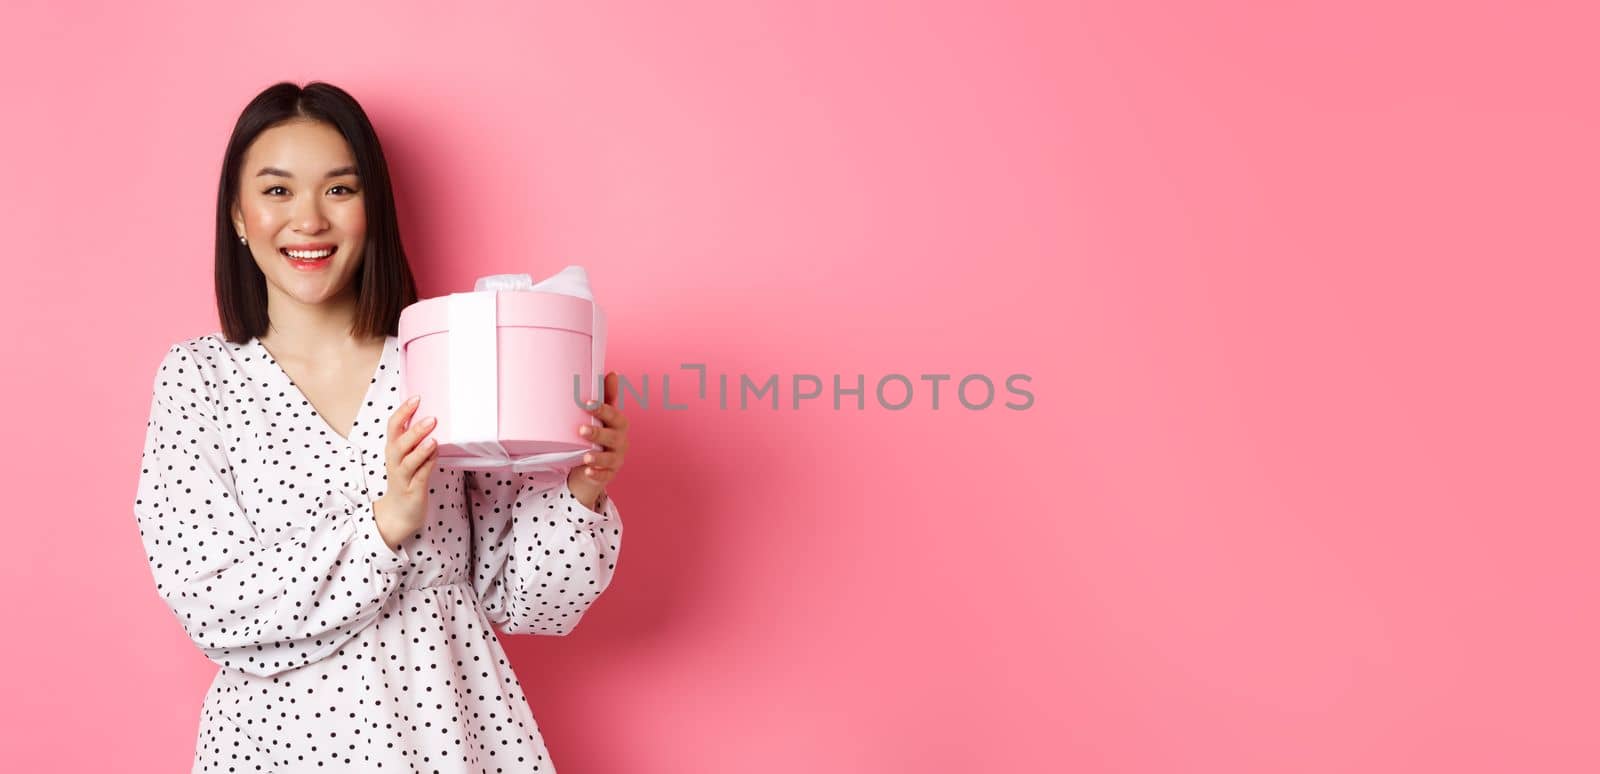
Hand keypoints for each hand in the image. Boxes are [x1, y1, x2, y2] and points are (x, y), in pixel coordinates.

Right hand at [374, 396, 438, 548]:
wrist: (398, 514)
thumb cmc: (407, 480)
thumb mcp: (409, 457)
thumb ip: (417, 440)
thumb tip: (434, 417)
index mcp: (393, 450)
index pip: (393, 427)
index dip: (403, 412)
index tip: (417, 397)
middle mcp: (395, 462)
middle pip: (399, 443)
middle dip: (414, 430)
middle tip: (432, 417)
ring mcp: (402, 478)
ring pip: (408, 461)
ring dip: (420, 449)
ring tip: (433, 438)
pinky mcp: (412, 491)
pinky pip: (419, 476)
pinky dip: (427, 465)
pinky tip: (436, 455)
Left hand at [568, 371, 628, 510]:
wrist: (594, 463)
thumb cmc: (598, 435)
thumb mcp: (601, 417)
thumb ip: (606, 397)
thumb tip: (614, 373)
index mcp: (619, 424)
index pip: (613, 415)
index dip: (602, 409)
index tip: (587, 403)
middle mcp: (620, 441)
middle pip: (612, 437)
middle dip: (598, 433)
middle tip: (581, 430)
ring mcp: (616, 459)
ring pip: (610, 458)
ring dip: (598, 456)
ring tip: (586, 456)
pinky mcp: (609, 474)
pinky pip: (605, 476)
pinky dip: (597, 474)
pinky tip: (588, 471)